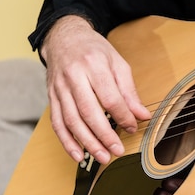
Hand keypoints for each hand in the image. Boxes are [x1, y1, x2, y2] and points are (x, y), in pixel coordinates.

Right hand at [41, 15, 150, 163]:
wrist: (63, 38)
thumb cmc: (93, 51)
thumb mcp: (117, 63)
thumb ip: (129, 91)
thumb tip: (142, 115)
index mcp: (93, 65)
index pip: (109, 97)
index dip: (122, 116)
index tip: (132, 128)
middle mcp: (73, 76)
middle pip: (88, 111)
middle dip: (104, 135)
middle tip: (117, 151)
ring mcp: (59, 88)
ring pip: (71, 121)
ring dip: (87, 143)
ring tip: (102, 157)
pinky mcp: (51, 98)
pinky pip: (57, 123)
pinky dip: (67, 141)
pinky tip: (77, 155)